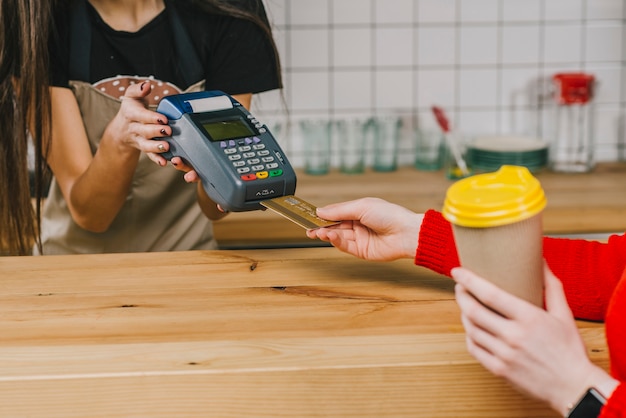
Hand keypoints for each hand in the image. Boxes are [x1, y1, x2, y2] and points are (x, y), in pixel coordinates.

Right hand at [106, 80, 171, 164]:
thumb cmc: (132, 109)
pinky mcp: (143, 148)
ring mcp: (138, 140)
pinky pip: (149, 155)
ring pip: (145, 145)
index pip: (140, 116)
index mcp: (130, 113)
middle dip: (156, 131)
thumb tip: (147, 85)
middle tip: (168, 131)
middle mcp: (133, 128)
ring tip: (167, 147)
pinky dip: (156, 159)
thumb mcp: (131, 96)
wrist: (122, 127)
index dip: (151, 117)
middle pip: (144, 131)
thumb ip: (138, 89)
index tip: (163, 118)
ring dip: (156, 147)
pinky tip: (165, 162)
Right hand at [305, 197, 422, 260]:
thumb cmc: (390, 215)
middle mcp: (358, 225)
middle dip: (321, 226)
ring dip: (327, 233)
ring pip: (338, 236)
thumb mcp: (361, 206)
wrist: (406, 233)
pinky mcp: (361, 251)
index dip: (323, 214)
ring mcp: (359, 238)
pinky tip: (330, 235)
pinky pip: (344, 246)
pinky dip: (335, 241)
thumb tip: (321, 211)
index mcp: (359, 211)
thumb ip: (340, 210)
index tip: (309, 215)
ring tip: (318, 231)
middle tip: (307, 227)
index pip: (336, 213)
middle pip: (334, 226)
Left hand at [452, 263, 617, 415]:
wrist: (574, 387)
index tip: (457, 271)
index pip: (490, 294)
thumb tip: (540, 261)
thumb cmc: (569, 349)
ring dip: (464, 314)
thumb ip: (551, 286)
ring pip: (471, 329)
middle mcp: (513, 336)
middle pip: (473, 311)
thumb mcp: (564, 314)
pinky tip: (472, 329)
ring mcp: (504, 355)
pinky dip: (469, 336)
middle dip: (461, 295)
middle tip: (459, 286)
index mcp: (529, 318)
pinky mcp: (499, 370)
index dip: (469, 281)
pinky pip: (474, 349)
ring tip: (465, 305)